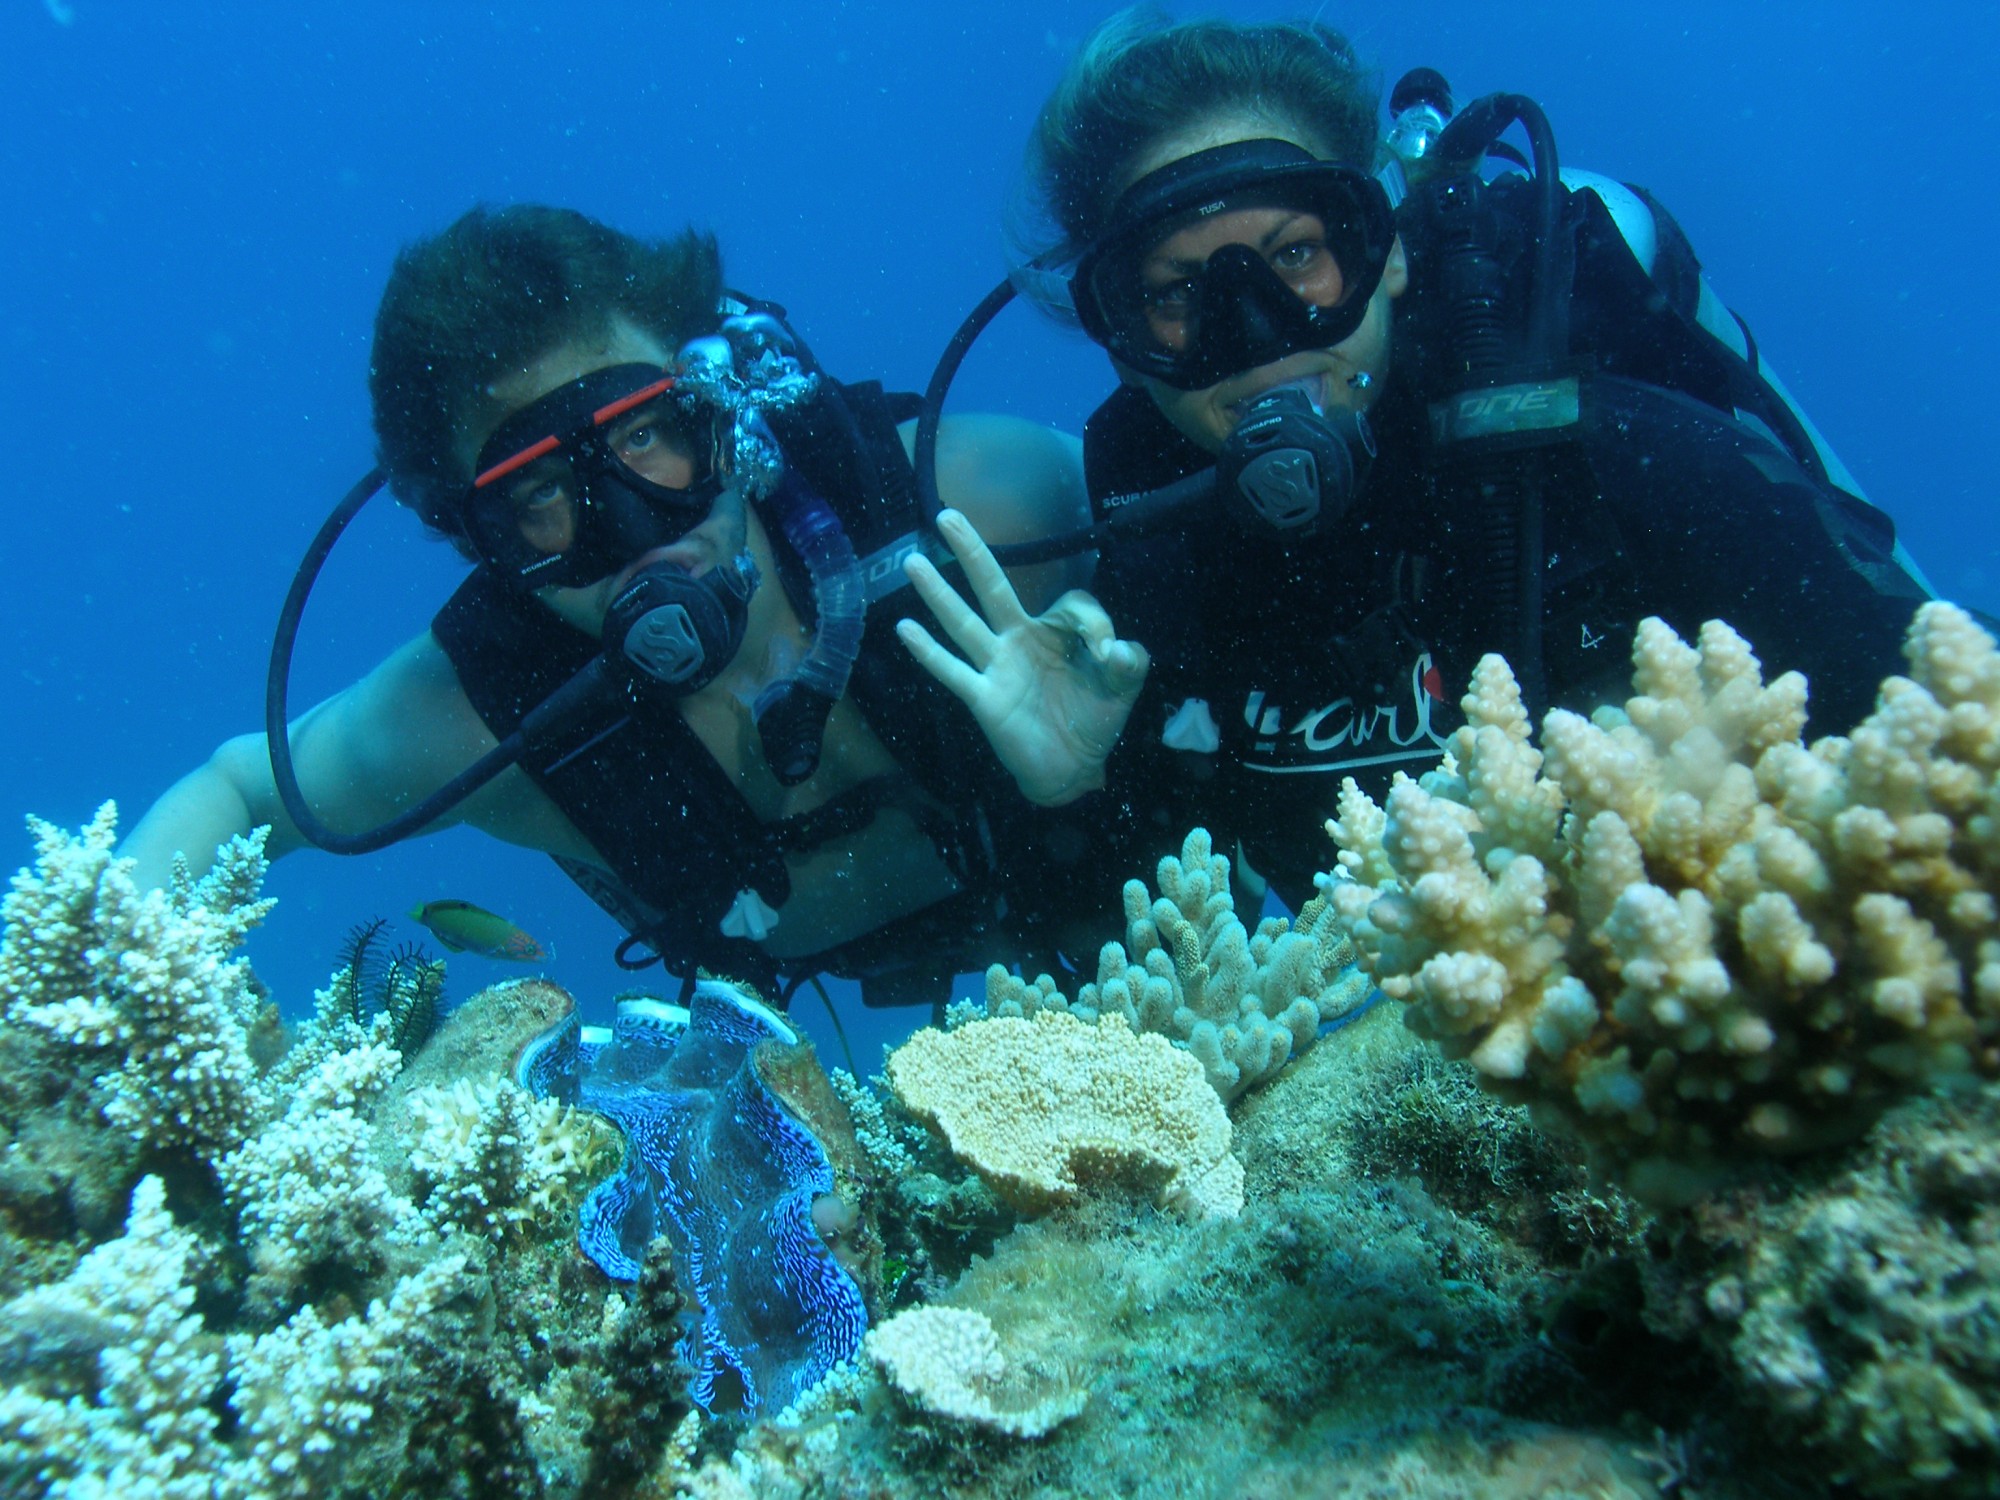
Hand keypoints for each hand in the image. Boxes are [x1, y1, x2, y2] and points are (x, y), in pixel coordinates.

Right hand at [897, 509, 1148, 805]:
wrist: (1072, 770)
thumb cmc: (1092, 720)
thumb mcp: (1123, 688)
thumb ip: (1130, 662)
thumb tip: (1115, 648)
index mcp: (1055, 632)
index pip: (1070, 604)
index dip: (1093, 622)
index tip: (1108, 653)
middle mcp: (1021, 640)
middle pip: (994, 587)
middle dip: (972, 551)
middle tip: (948, 514)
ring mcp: (998, 667)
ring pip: (965, 623)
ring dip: (940, 593)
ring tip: (914, 560)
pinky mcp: (986, 698)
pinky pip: (954, 671)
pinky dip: (929, 652)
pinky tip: (905, 629)